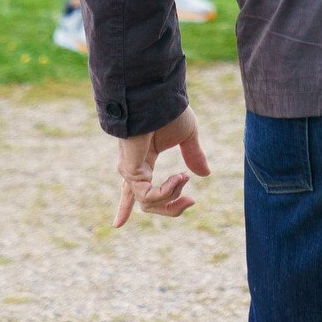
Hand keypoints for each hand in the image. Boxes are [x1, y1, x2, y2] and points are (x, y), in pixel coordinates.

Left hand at [113, 108, 211, 227]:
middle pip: (146, 204)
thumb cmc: (170, 110)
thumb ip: (193, 155)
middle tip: (191, 201)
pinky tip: (179, 177)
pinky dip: (168, 191)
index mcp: (143, 161)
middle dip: (171, 209)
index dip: (125, 207)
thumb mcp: (187, 136)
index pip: (134, 189)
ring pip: (149, 204)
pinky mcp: (131, 171)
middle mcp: (133, 169)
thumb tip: (205, 174)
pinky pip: (149, 195)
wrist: (159, 97)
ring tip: (184, 177)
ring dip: (174, 195)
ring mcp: (130, 171)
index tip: (117, 224)